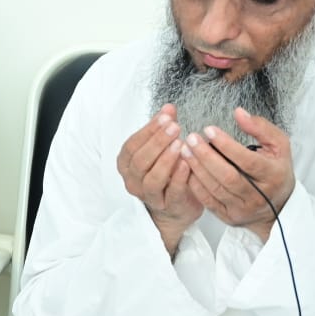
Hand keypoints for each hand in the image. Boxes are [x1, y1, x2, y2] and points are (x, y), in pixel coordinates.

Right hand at [116, 105, 203, 254]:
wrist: (176, 207)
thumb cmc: (166, 173)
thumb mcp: (162, 148)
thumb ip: (163, 128)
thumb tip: (169, 107)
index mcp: (126, 164)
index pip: (132, 145)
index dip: (148, 130)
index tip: (166, 117)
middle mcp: (133, 181)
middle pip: (140, 161)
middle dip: (157, 142)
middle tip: (175, 127)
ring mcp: (149, 196)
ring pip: (152, 179)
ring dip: (166, 160)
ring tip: (180, 144)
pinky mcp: (168, 206)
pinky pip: (171, 193)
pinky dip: (179, 177)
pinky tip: (187, 163)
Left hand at [178, 107, 294, 240]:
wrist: (278, 208)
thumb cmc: (275, 171)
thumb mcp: (279, 146)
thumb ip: (261, 127)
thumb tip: (238, 113)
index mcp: (273, 175)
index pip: (248, 161)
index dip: (226, 145)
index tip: (209, 130)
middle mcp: (258, 196)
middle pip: (228, 177)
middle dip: (206, 156)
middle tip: (191, 139)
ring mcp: (243, 209)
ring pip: (215, 189)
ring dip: (197, 168)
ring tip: (184, 150)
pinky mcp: (229, 217)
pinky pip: (208, 201)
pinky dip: (195, 184)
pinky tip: (186, 168)